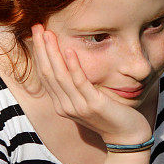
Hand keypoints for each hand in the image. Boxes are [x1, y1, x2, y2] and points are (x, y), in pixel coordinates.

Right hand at [30, 24, 152, 145]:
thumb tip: (69, 63)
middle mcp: (65, 106)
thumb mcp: (86, 100)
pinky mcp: (93, 105)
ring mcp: (78, 107)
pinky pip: (80, 83)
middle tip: (37, 27)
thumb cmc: (109, 114)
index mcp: (61, 104)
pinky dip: (74, 66)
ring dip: (53, 53)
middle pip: (48, 73)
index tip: (38, 33)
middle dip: (42, 49)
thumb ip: (75, 87)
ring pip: (60, 76)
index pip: (45, 75)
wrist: (126, 135)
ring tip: (50, 34)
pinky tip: (70, 51)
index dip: (40, 54)